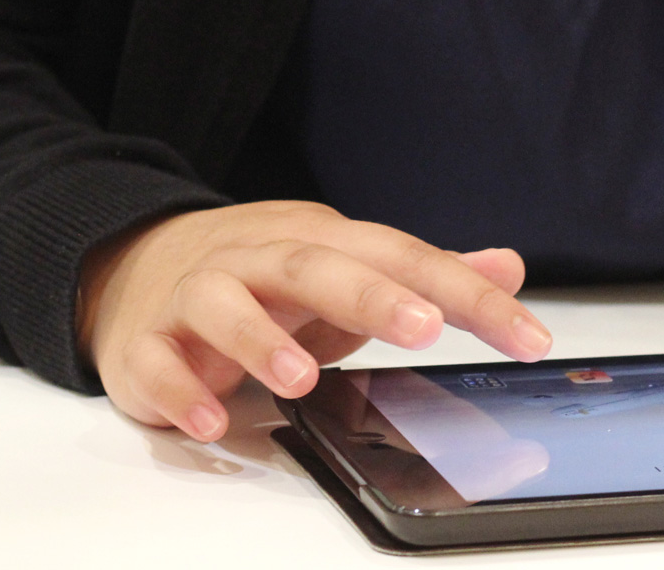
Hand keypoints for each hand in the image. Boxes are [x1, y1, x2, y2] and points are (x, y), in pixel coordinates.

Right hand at [78, 201, 551, 441]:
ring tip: (301, 379)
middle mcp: (259, 261)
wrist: (138, 268)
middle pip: (312, 266)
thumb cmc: (267, 282)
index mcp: (323, 244)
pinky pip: (157, 361)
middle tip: (424, 328)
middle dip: (369, 296)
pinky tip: (210, 420)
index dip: (466, 294)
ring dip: (261, 341)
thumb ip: (428, 276)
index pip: (403, 259)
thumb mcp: (351, 270)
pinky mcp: (146, 343)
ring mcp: (197, 298)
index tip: (525, 334)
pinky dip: (180, 390)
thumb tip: (507, 266)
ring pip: (224, 305)